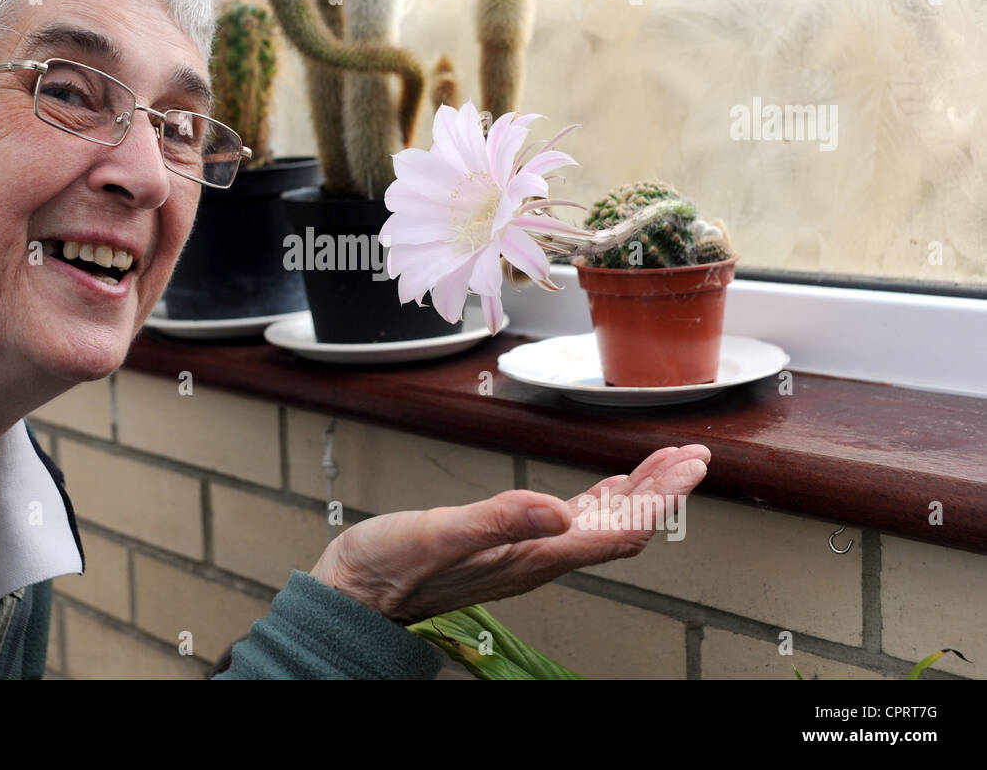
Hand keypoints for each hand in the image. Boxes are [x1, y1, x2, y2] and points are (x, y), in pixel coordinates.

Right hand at [308, 443, 709, 623]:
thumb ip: (500, 519)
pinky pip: (570, 523)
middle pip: (621, 527)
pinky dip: (600, 500)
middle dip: (662, 491)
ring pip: (601, 524)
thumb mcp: (441, 533)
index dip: (661, 498)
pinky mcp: (507, 544)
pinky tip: (607, 488)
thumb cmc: (390, 566)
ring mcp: (526, 552)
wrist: (357, 593)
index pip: (619, 530)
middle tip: (693, 457)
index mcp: (534, 554)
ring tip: (666, 464)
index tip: (690, 466)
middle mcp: (539, 556)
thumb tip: (558, 508)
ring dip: (638, 493)